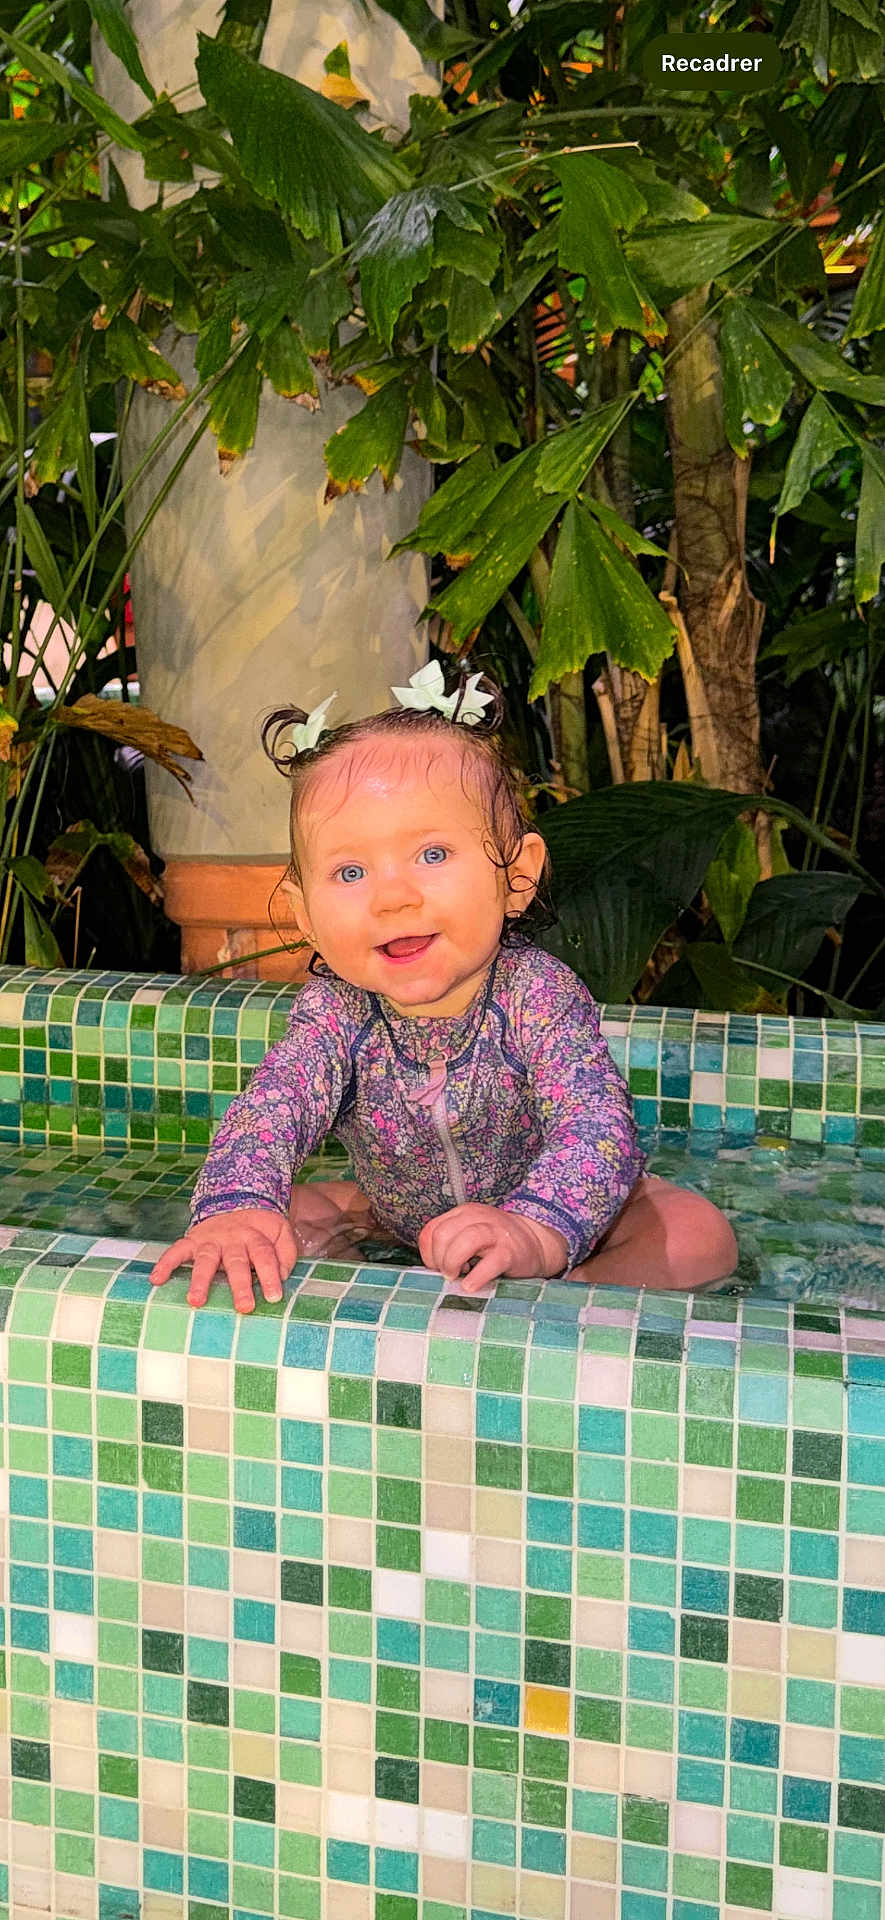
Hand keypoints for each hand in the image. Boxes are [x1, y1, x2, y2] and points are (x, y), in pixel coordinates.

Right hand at [149, 1207, 297, 1313]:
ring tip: (195, 1302)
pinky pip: (177, 1250)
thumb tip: (282, 1276)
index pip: (265, 1256)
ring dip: (200, 1281)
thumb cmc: (260, 1227)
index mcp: (256, 1236)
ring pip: (206, 1260)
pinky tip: (156, 1280)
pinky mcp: (193, 1240)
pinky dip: (165, 1263)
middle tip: (243, 1307)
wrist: (236, 1197)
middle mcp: (233, 1238)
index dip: (271, 1276)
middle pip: (236, 1262)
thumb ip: (285, 1253)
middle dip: (239, 1286)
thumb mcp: (280, 1231)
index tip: (274, 1297)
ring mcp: (211, 1239)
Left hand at [417, 1204, 568, 1294]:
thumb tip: (432, 1267)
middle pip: (443, 1235)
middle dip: (439, 1260)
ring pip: (463, 1242)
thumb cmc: (496, 1243)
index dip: (428, 1254)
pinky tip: (471, 1285)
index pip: (431, 1230)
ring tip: (458, 1277)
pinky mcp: (510, 1252)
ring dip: (453, 1263)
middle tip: (448, 1274)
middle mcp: (478, 1218)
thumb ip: (451, 1242)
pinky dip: (476, 1277)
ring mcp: (495, 1233)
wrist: (535, 1243)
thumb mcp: (470, 1233)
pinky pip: (489, 1263)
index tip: (436, 1268)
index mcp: (464, 1213)